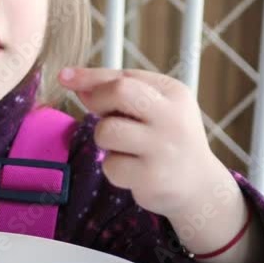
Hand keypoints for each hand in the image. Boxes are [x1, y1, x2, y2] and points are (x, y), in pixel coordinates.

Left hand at [57, 67, 231, 218]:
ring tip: (124, 146)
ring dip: (104, 139)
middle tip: (99, 113)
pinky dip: (114, 168)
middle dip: (98, 100)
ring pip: (106, 131)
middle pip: (119, 92)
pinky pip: (110, 165)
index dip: (90, 76)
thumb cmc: (166, 138)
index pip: (124, 76)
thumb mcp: (153, 106)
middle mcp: (173, 118)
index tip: (64, 76)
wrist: (199, 186)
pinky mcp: (152, 178)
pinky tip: (134, 170)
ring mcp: (163, 149)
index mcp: (174, 93)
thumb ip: (117, 91)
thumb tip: (73, 81)